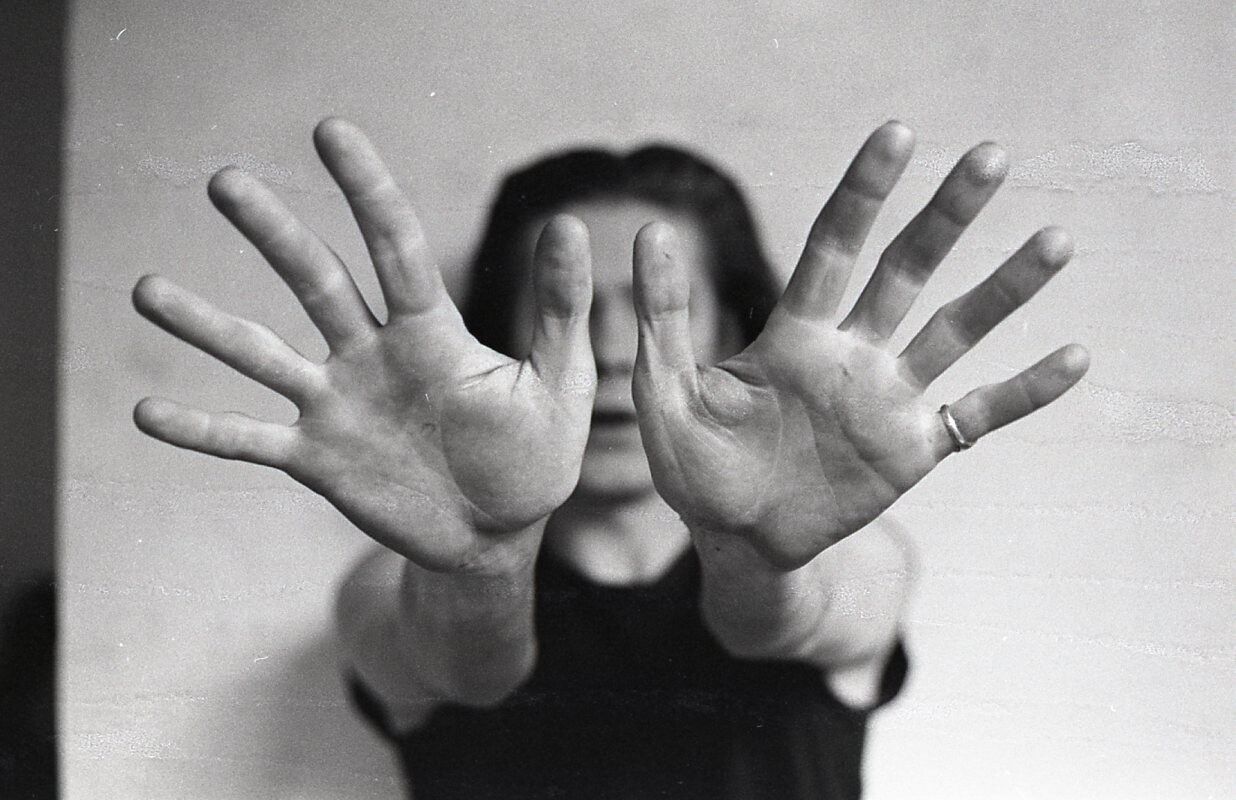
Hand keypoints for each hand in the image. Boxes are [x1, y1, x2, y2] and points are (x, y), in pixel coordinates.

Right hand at [133, 119, 594, 572]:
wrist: (496, 535)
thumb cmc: (534, 457)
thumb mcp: (559, 385)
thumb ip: (561, 312)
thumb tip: (570, 223)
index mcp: (432, 334)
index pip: (397, 248)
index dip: (367, 191)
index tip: (331, 132)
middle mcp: (373, 356)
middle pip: (317, 283)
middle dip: (274, 234)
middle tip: (226, 182)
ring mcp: (338, 406)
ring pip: (263, 356)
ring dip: (207, 326)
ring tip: (147, 289)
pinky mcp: (316, 460)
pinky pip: (250, 441)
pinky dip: (202, 430)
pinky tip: (145, 412)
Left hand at [632, 121, 1088, 569]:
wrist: (736, 542)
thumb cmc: (696, 468)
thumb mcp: (665, 391)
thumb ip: (663, 317)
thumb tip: (649, 231)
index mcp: (795, 334)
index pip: (834, 245)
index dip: (864, 191)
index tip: (898, 134)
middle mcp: (851, 353)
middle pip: (907, 271)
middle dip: (947, 216)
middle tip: (992, 156)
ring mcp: (888, 400)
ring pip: (956, 331)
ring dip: (1005, 288)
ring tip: (1057, 239)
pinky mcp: (913, 449)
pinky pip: (979, 415)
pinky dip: (1025, 392)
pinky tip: (1077, 355)